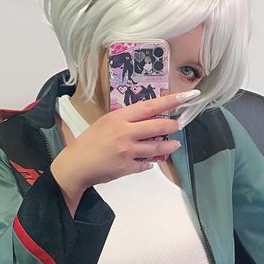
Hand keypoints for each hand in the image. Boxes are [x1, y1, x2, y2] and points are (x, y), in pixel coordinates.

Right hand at [50, 90, 199, 193]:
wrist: (77, 164)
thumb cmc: (89, 142)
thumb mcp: (106, 123)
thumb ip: (127, 121)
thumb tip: (148, 120)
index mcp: (119, 117)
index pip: (151, 106)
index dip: (171, 101)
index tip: (187, 96)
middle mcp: (125, 133)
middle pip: (158, 126)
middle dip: (173, 126)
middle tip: (178, 125)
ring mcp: (128, 151)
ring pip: (157, 147)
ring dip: (169, 146)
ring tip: (174, 144)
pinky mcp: (128, 167)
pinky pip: (146, 164)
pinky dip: (150, 162)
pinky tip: (150, 161)